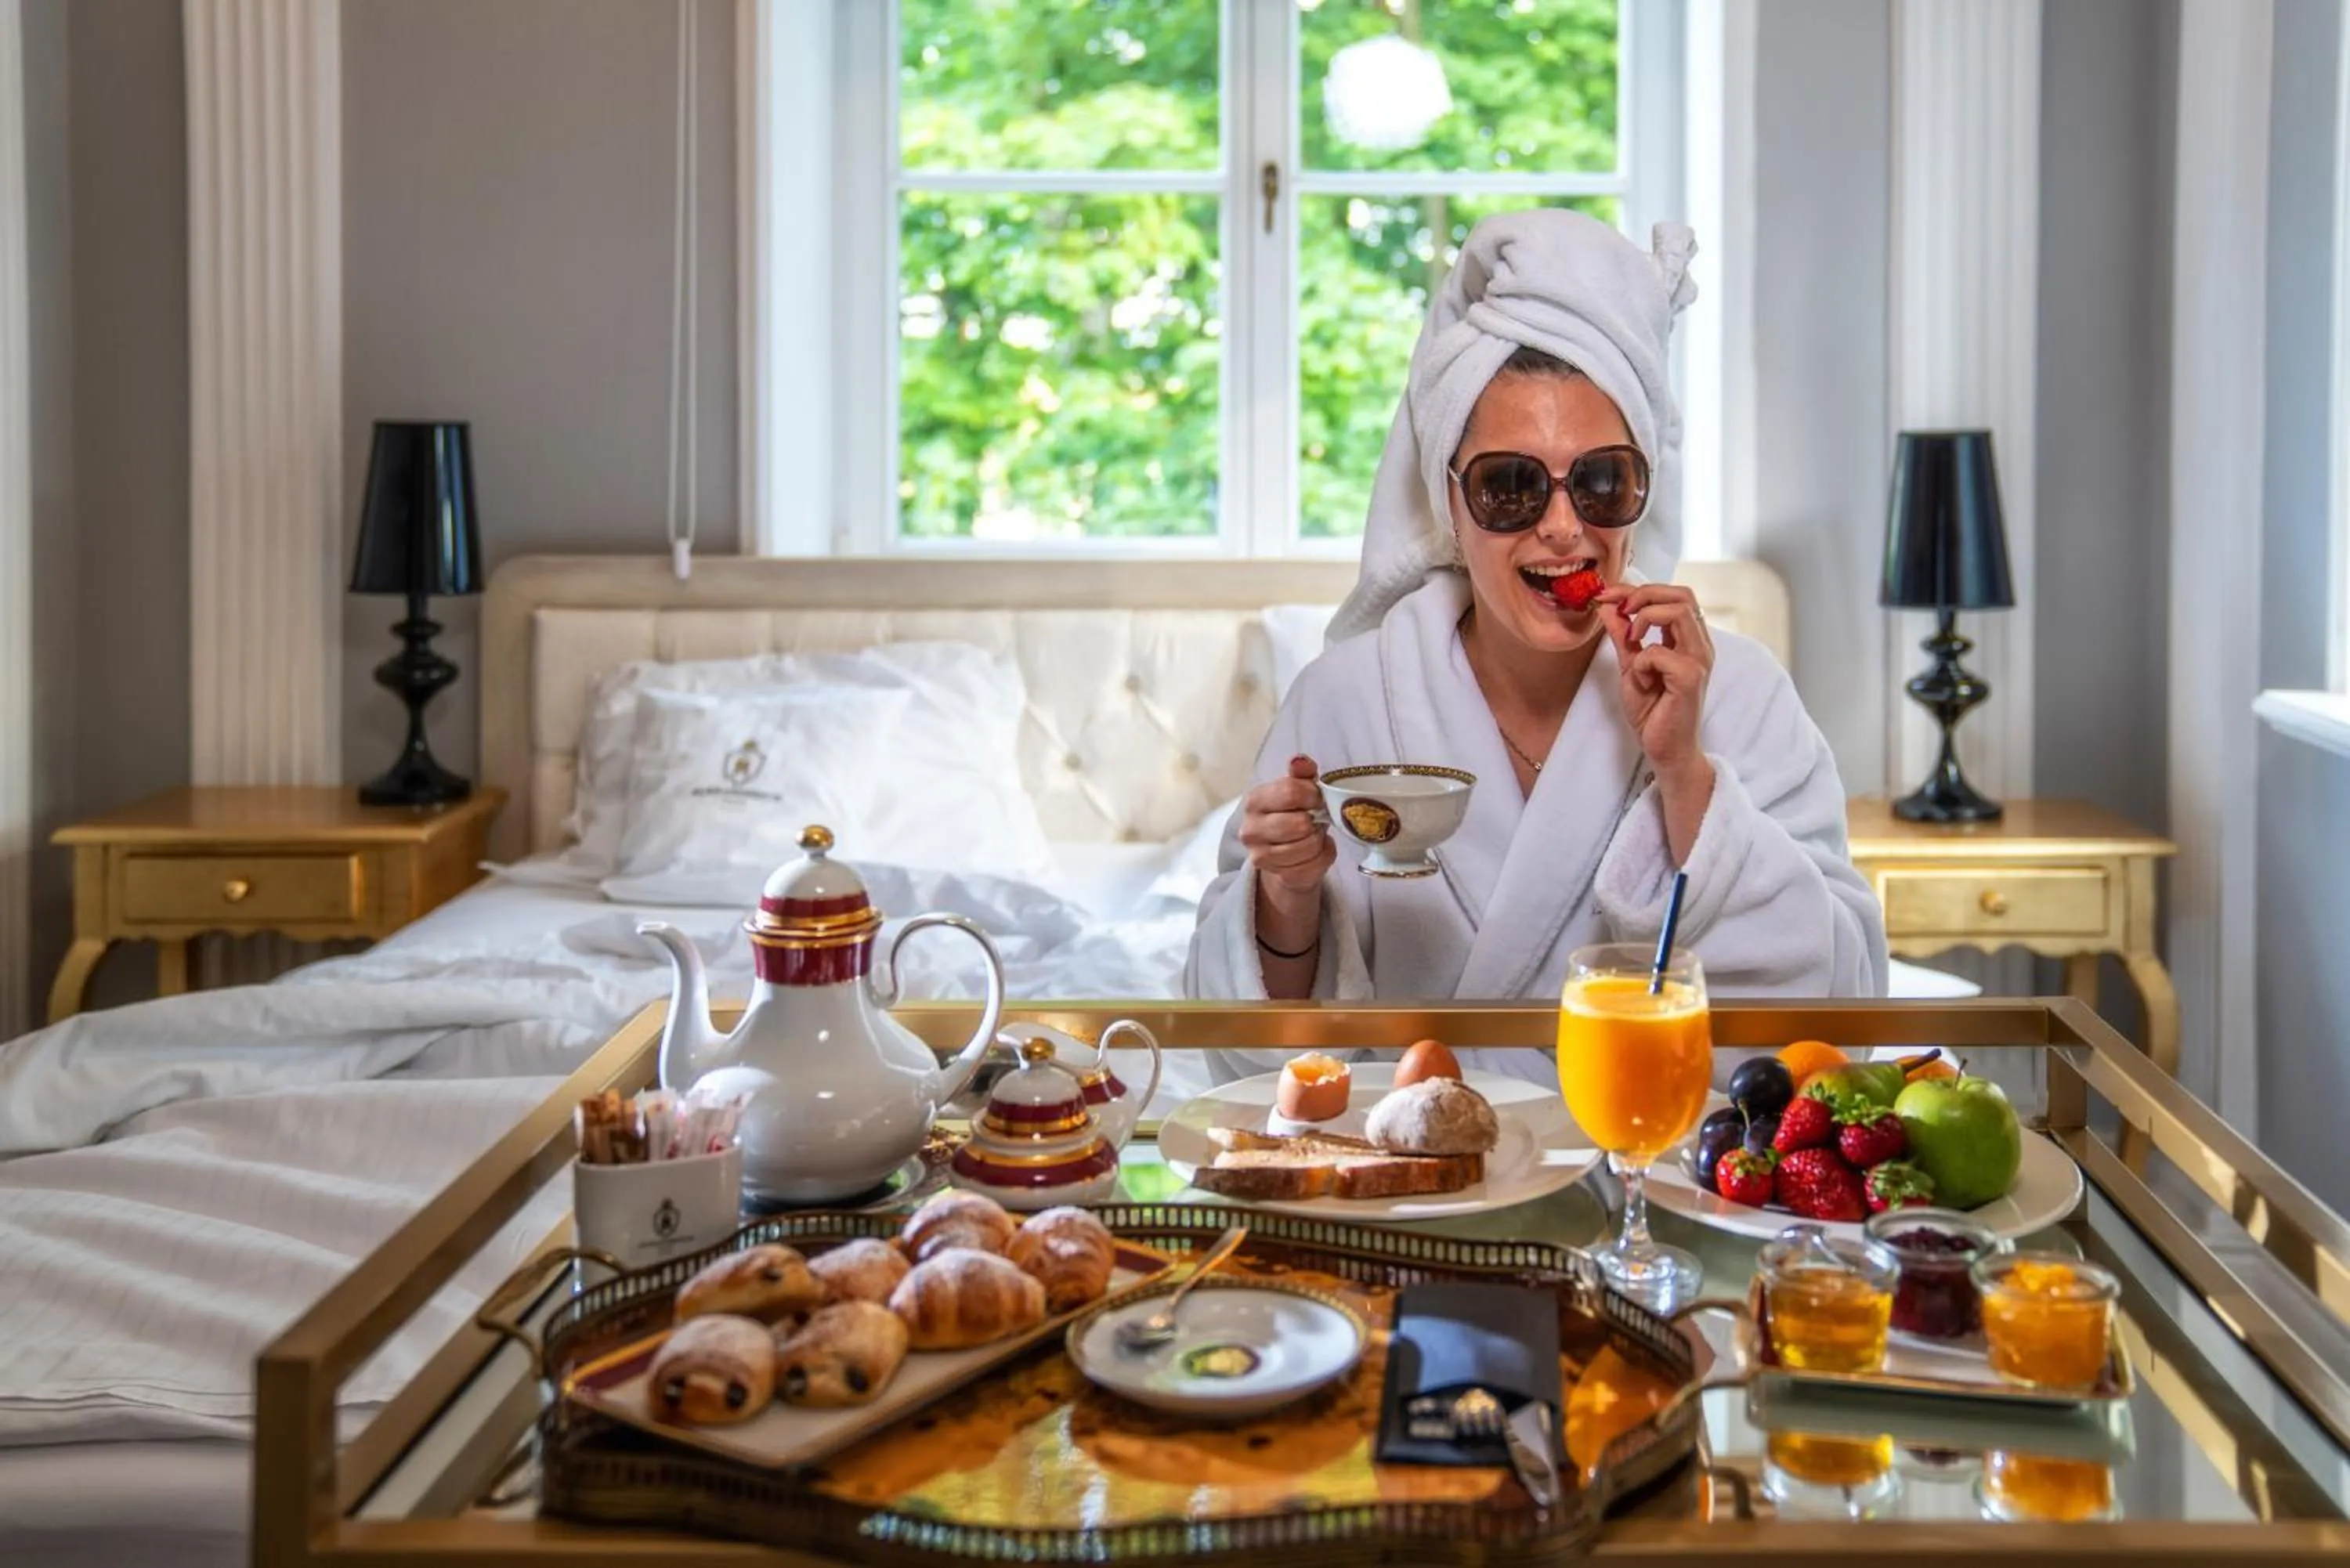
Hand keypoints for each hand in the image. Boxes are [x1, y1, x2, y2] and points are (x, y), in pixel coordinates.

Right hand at [1239, 754, 1335, 898]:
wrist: (1284, 852)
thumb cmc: (1293, 813)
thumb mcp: (1298, 788)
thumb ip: (1301, 772)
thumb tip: (1299, 760)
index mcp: (1254, 801)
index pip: (1290, 792)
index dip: (1313, 795)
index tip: (1318, 798)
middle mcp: (1250, 830)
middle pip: (1299, 823)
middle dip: (1316, 820)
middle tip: (1316, 819)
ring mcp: (1260, 856)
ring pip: (1308, 846)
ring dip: (1319, 839)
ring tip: (1314, 834)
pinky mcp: (1277, 875)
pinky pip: (1314, 866)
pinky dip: (1323, 856)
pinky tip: (1316, 850)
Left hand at [1597, 584, 1714, 778]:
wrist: (1664, 750)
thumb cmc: (1654, 711)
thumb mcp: (1630, 665)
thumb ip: (1622, 635)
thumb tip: (1607, 605)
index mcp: (1690, 640)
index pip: (1676, 595)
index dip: (1640, 588)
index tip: (1609, 595)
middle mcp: (1700, 646)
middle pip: (1683, 594)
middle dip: (1645, 594)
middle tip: (1620, 609)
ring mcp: (1699, 661)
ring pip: (1679, 611)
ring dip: (1645, 618)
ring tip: (1631, 641)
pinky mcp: (1691, 678)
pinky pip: (1660, 652)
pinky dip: (1642, 660)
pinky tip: (1641, 679)